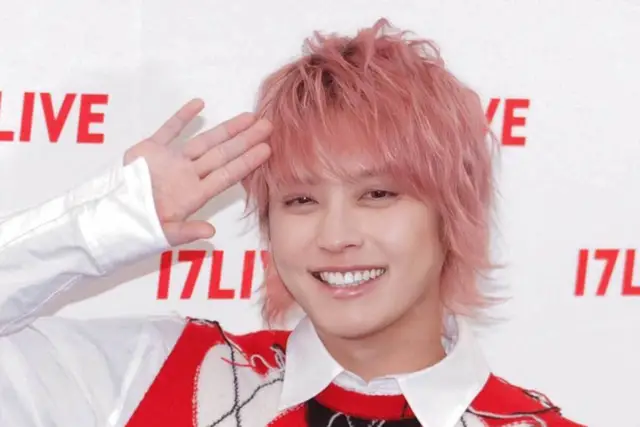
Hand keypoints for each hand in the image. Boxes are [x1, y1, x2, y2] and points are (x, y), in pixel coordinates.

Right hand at [123, 98, 271, 245]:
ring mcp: (171, 161)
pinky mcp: (151, 150)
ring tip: (248, 117)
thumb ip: (187, 231)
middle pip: (223, 155)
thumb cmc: (139, 228)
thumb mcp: (164, 234)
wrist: (109, 215)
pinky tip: (200, 104)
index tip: (267, 150)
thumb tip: (210, 232)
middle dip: (245, 141)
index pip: (227, 175)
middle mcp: (188, 175)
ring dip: (226, 129)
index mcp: (194, 194)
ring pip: (204, 141)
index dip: (247, 162)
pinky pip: (169, 129)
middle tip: (267, 126)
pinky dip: (183, 117)